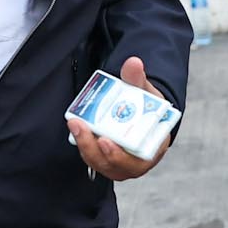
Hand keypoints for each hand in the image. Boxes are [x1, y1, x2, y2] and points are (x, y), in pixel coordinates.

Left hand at [68, 57, 170, 180]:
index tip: (105, 141)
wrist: (143, 114)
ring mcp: (117, 163)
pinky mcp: (103, 158)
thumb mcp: (147, 93)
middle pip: (111, 165)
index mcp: (151, 152)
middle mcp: (133, 163)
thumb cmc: (148, 109)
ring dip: (84, 144)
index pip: (135, 162)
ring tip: (75, 123)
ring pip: (97, 161)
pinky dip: (83, 141)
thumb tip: (134, 63)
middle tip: (82, 127)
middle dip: (93, 148)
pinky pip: (91, 155)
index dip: (119, 156)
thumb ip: (138, 79)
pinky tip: (76, 124)